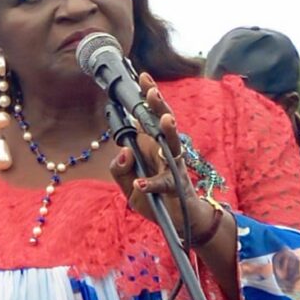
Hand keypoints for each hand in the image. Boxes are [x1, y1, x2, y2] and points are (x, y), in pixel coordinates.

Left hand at [108, 73, 199, 229]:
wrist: (180, 222)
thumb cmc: (154, 198)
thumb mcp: (127, 184)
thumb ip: (119, 168)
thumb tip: (122, 150)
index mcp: (153, 147)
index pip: (149, 118)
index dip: (148, 98)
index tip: (142, 77)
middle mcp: (165, 151)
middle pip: (164, 122)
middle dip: (158, 105)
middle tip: (151, 90)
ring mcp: (174, 167)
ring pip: (174, 144)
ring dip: (168, 131)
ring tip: (165, 119)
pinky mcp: (176, 187)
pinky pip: (164, 183)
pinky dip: (151, 184)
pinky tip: (141, 183)